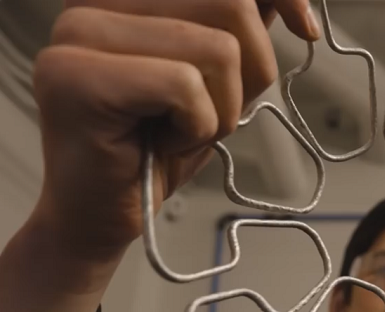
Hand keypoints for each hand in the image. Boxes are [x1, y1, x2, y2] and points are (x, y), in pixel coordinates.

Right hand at [29, 0, 319, 260]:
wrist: (102, 216)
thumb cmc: (153, 150)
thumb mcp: (216, 81)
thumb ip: (241, 30)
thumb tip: (291, 3)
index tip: (307, 27)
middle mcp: (95, 0)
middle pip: (232, 6)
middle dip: (249, 75)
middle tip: (208, 114)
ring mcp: (77, 33)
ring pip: (218, 49)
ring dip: (220, 110)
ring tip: (176, 131)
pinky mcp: (76, 75)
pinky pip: (186, 85)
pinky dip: (195, 128)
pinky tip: (158, 144)